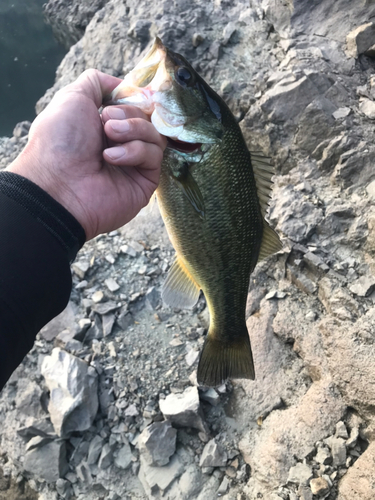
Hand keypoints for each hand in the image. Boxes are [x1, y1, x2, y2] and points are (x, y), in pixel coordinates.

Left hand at [8, 69, 166, 239]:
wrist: (58, 184)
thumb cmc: (60, 141)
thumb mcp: (72, 98)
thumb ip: (96, 82)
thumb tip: (121, 85)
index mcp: (103, 125)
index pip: (133, 104)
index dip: (132, 98)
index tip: (124, 95)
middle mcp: (120, 143)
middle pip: (146, 116)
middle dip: (128, 114)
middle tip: (106, 124)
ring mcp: (134, 164)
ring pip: (155, 133)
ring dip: (133, 130)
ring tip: (109, 138)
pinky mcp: (145, 181)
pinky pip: (154, 154)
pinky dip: (135, 151)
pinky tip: (112, 159)